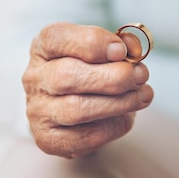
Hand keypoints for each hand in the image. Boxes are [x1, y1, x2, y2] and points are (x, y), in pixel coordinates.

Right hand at [22, 22, 153, 157]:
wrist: (77, 106)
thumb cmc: (93, 69)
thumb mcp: (103, 48)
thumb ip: (119, 44)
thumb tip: (134, 48)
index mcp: (43, 47)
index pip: (56, 38)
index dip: (93, 42)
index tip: (122, 50)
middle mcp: (35, 78)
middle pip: (66, 76)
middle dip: (114, 76)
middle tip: (141, 75)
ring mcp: (38, 111)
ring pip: (76, 109)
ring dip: (120, 102)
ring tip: (143, 95)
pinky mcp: (49, 139)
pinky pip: (86, 136)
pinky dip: (114, 124)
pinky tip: (127, 114)